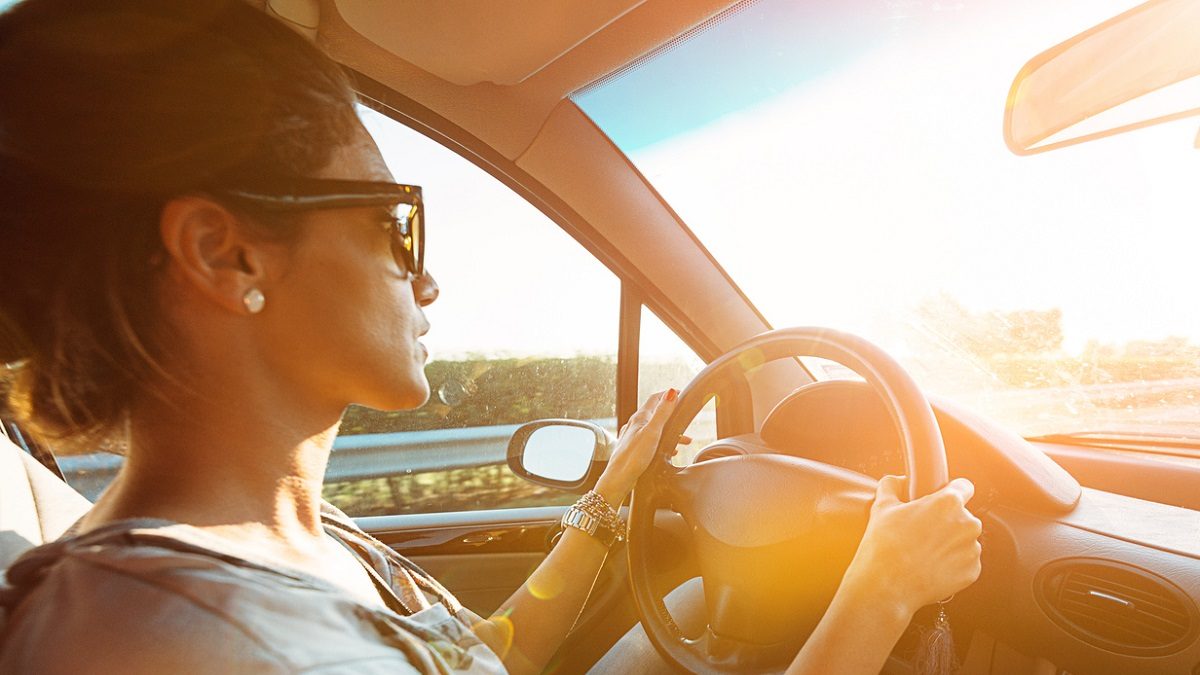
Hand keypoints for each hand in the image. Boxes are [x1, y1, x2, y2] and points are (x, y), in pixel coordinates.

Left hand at [593, 389, 683, 504]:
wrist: (618, 479)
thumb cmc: (633, 457)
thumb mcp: (652, 432)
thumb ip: (662, 413)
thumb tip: (670, 392)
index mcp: (639, 418)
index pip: (655, 398)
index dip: (668, 394)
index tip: (680, 393)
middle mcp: (635, 425)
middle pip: (656, 414)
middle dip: (672, 415)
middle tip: (684, 419)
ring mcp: (633, 437)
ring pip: (655, 429)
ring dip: (670, 432)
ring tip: (684, 440)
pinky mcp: (634, 449)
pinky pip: (651, 441)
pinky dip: (663, 443)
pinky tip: (669, 452)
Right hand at [840, 475, 982, 619]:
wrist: (887, 587)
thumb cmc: (884, 545)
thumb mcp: (882, 507)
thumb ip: (891, 485)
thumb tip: (897, 481)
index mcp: (949, 503)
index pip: (964, 486)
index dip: (951, 490)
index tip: (941, 498)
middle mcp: (968, 524)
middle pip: (963, 515)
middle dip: (947, 521)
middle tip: (922, 532)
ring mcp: (972, 550)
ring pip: (964, 540)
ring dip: (950, 543)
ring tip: (924, 553)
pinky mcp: (972, 572)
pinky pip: (965, 562)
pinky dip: (952, 564)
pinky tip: (930, 568)